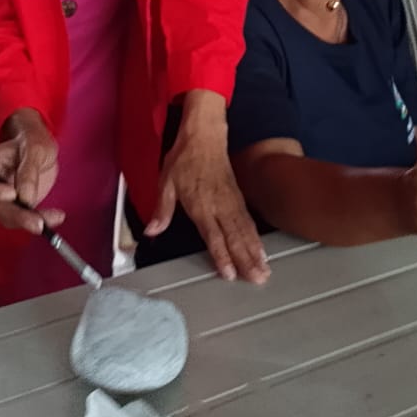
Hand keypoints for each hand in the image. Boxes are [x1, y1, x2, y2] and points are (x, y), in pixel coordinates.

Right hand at [0, 108, 62, 232]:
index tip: (12, 193)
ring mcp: (4, 200)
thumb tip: (25, 198)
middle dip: (17, 217)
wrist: (40, 147)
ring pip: (11, 219)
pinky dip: (43, 221)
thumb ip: (28, 170)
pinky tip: (57, 217)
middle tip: (37, 223)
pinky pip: (27, 220)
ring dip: (31, 222)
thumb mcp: (34, 148)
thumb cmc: (32, 140)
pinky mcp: (20, 208)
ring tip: (54, 217)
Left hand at [146, 92, 269, 284]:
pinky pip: (249, 222)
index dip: (221, 256)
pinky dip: (257, 238)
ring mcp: (231, 202)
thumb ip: (162, 210)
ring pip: (245, 231)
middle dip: (246, 260)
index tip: (229, 273)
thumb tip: (151, 231)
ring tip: (264, 271)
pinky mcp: (238, 198)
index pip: (213, 236)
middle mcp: (219, 206)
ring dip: (255, 252)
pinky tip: (262, 251)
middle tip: (258, 279)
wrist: (205, 136)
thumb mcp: (165, 182)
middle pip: (234, 237)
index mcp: (200, 205)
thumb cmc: (183, 159)